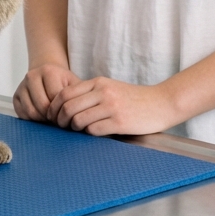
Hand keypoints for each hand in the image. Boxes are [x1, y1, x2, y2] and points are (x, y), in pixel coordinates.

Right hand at [14, 63, 81, 121]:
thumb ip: (79, 96)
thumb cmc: (63, 82)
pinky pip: (22, 114)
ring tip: (50, 118)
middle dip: (52, 116)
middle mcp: (32, 75)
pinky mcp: (15, 95)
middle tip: (59, 119)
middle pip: (42, 105)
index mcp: (48, 71)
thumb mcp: (74, 84)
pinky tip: (41, 116)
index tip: (67, 113)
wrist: (47, 74)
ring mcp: (22, 85)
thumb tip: (80, 115)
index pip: (54, 98)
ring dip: (42, 119)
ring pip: (31, 111)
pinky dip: (32, 119)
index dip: (62, 110)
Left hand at [50, 76, 178, 135]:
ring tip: (76, 130)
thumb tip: (66, 106)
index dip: (54, 106)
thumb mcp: (111, 87)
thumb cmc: (134, 98)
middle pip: (68, 106)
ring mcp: (111, 107)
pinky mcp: (120, 122)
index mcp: (98, 82)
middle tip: (60, 127)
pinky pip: (94, 130)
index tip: (52, 115)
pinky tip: (93, 132)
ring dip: (74, 128)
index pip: (65, 93)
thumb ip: (91, 93)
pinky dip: (89, 133)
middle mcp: (103, 92)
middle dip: (60, 119)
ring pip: (78, 119)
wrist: (162, 103)